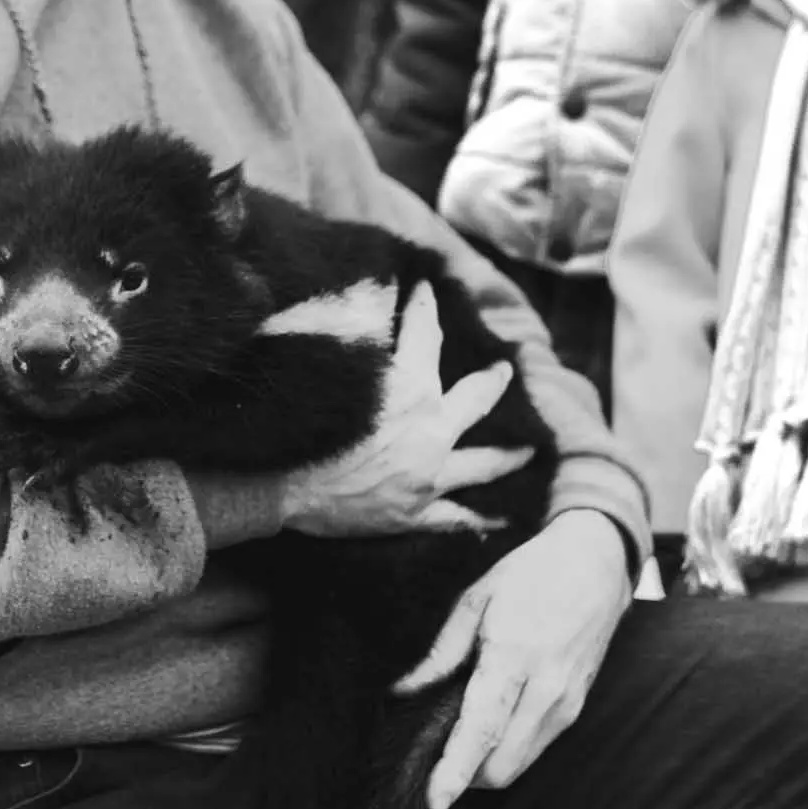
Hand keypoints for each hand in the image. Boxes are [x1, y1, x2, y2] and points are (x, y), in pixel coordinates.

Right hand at [277, 282, 531, 538]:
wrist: (279, 486)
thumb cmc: (300, 425)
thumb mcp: (335, 370)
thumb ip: (360, 341)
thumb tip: (365, 304)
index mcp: (410, 388)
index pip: (425, 334)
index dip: (426, 306)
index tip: (427, 289)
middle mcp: (430, 431)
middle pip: (476, 399)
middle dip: (492, 381)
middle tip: (505, 371)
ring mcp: (428, 476)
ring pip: (482, 463)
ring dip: (508, 455)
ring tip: (528, 451)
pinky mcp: (416, 513)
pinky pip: (457, 518)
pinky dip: (479, 518)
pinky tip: (500, 518)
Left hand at [394, 509, 636, 808]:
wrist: (595, 564)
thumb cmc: (531, 575)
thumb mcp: (475, 599)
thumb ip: (441, 654)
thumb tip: (403, 692)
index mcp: (514, 657)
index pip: (481, 730)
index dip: (455, 772)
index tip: (434, 802)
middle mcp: (545, 689)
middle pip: (501, 764)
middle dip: (464, 775)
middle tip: (434, 754)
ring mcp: (566, 702)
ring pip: (519, 764)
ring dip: (485, 767)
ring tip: (460, 738)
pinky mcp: (576, 708)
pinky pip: (535, 749)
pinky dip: (507, 751)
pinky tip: (490, 726)